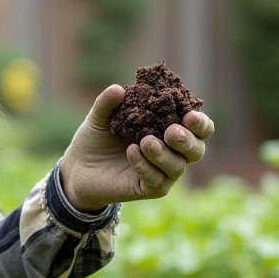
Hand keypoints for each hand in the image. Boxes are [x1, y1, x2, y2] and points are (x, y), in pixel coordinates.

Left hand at [59, 84, 214, 211]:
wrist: (77, 167)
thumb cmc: (96, 139)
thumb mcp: (100, 118)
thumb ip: (108, 103)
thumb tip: (118, 89)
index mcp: (169, 129)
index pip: (199, 128)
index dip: (201, 123)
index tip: (190, 115)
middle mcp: (172, 152)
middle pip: (197, 149)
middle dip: (188, 140)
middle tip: (172, 131)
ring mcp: (163, 173)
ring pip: (178, 166)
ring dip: (164, 154)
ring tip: (146, 141)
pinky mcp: (149, 189)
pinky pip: (157, 181)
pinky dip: (146, 166)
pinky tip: (132, 153)